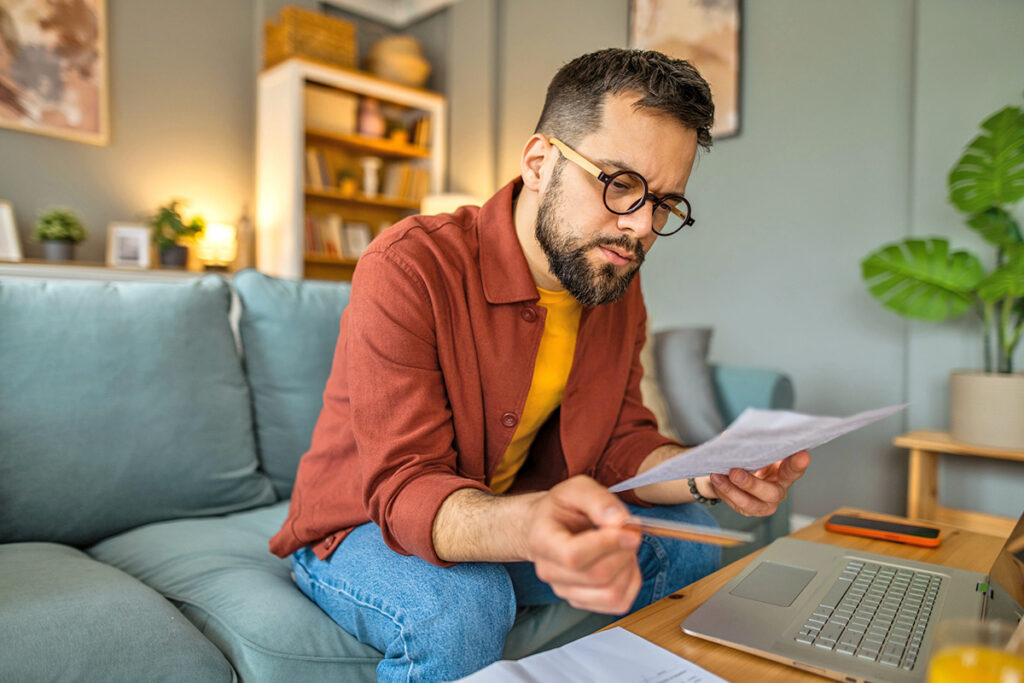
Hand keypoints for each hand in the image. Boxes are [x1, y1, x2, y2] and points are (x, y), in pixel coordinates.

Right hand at [526, 475, 641, 614]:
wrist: (551, 526)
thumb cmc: (563, 507)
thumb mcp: (577, 489)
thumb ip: (598, 499)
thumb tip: (620, 521)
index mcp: (542, 541)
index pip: (573, 556)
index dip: (607, 545)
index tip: (630, 530)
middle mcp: (549, 571)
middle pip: (597, 576)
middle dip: (624, 553)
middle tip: (632, 532)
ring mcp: (564, 590)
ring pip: (611, 594)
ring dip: (629, 569)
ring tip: (625, 546)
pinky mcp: (582, 602)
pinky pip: (618, 604)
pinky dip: (631, 583)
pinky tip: (624, 563)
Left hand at [702, 450, 809, 516]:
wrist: (732, 472)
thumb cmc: (750, 458)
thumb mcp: (753, 449)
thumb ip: (751, 443)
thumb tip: (737, 436)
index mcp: (784, 473)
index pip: (794, 469)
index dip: (798, 464)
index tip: (802, 455)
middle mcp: (778, 490)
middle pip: (771, 493)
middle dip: (752, 484)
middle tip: (735, 473)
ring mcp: (764, 504)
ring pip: (750, 504)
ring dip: (732, 490)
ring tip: (718, 476)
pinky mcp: (749, 510)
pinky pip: (736, 504)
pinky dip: (724, 492)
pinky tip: (716, 480)